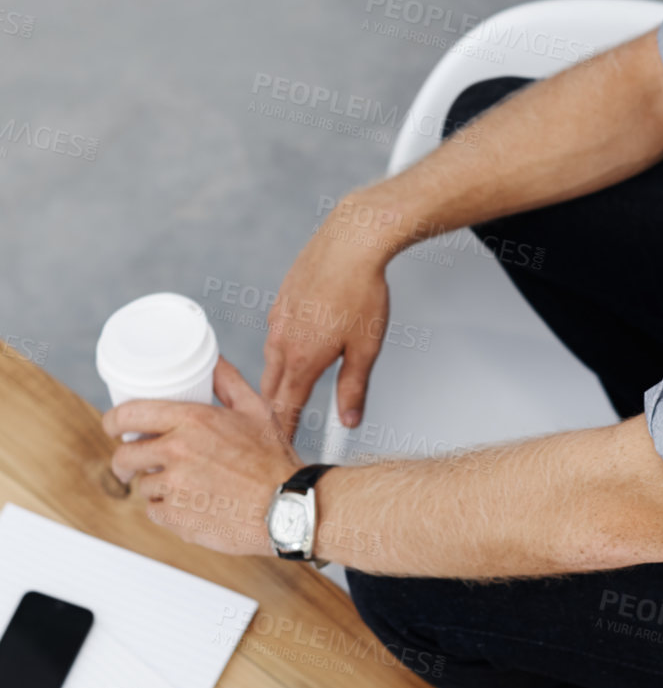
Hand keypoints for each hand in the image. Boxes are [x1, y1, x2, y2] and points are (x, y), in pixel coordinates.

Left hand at [103, 357, 303, 556]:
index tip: (113, 426)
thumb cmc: (273, 459)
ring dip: (157, 485)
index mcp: (193, 420)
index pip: (129, 414)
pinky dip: (167, 509)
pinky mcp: (174, 517)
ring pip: (143, 485)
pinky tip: (193, 503)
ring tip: (187, 484)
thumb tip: (212, 359)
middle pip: (125, 455)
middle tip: (137, 462)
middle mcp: (177, 452)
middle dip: (126, 459)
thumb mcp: (257, 410)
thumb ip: (228, 382)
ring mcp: (173, 486)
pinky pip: (154, 511)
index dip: (113, 420)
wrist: (286, 505)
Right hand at [262, 196, 395, 442]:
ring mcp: (278, 318)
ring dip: (279, 377)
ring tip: (289, 390)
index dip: (283, 430)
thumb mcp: (366, 348)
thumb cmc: (361, 290)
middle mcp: (282, 341)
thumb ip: (354, 387)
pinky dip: (282, 347)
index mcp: (302, 359)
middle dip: (275, 409)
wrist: (351, 242)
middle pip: (272, 387)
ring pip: (272, 359)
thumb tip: (349, 419)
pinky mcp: (281, 299)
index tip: (281, 446)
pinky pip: (276, 333)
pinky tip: (298, 344)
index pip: (285, 408)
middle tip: (281, 426)